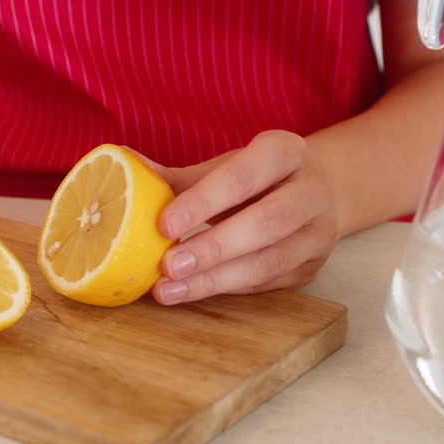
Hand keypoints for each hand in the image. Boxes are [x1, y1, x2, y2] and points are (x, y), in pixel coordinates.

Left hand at [144, 131, 341, 303]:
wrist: (309, 194)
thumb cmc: (254, 179)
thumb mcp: (223, 168)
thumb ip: (179, 177)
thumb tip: (125, 165)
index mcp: (286, 152)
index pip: (245, 175)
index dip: (205, 200)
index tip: (164, 223)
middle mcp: (312, 190)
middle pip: (268, 221)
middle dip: (214, 247)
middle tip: (168, 265)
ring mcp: (318, 232)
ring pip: (270, 260)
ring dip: (216, 279)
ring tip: (170, 290)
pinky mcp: (312, 266)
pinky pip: (268, 282)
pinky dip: (227, 289)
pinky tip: (192, 292)